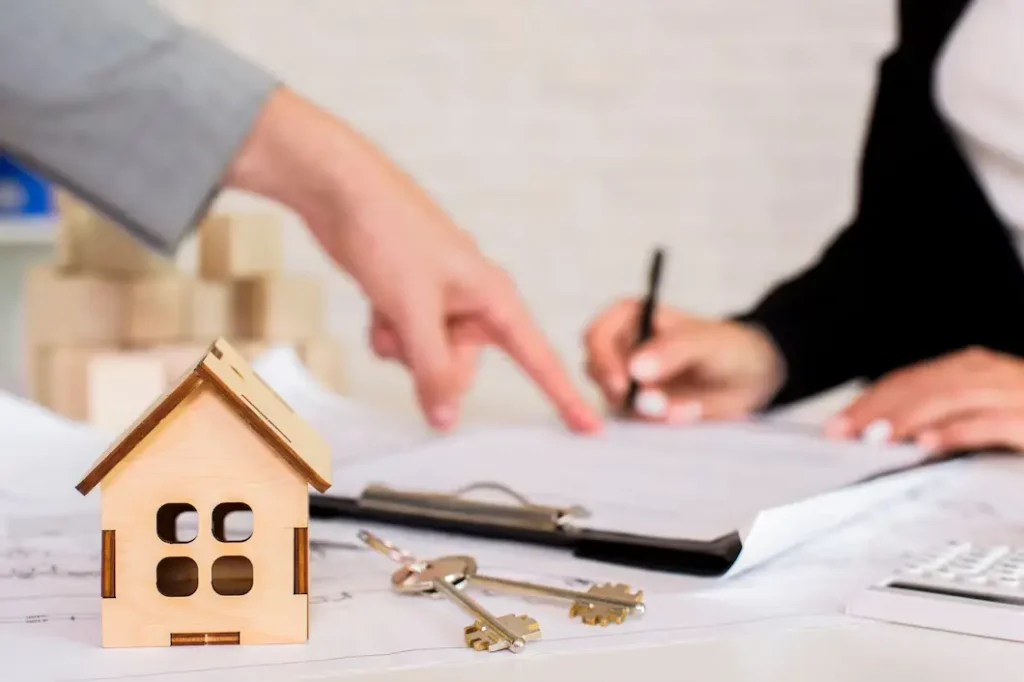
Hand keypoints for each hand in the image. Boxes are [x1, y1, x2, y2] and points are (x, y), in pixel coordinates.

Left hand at [225, 88, 600, 432]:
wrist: (343, 191)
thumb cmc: (390, 233)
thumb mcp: (414, 311)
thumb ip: (432, 369)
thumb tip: (446, 419)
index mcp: (495, 297)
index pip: (538, 358)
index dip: (564, 396)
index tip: (589, 428)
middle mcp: (474, 302)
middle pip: (462, 368)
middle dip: (429, 362)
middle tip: (408, 330)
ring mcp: (442, 301)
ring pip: (427, 358)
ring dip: (401, 346)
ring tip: (387, 308)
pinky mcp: (412, 299)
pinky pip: (405, 342)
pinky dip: (388, 333)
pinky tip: (377, 306)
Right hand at [582, 298, 784, 421]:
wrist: (750, 378)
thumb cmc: (728, 347)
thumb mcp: (706, 343)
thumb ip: (672, 350)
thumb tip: (636, 368)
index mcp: (632, 317)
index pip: (597, 335)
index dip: (603, 360)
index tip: (623, 385)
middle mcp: (623, 346)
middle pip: (597, 371)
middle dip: (625, 393)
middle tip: (658, 405)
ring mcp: (629, 378)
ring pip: (614, 400)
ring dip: (647, 410)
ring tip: (685, 407)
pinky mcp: (640, 405)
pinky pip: (635, 419)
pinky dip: (660, 422)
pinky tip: (688, 412)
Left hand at [825, 346, 1023, 454]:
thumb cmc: (1022, 422)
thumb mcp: (978, 412)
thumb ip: (938, 416)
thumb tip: (880, 431)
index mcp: (975, 369)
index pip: (910, 380)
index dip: (870, 400)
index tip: (837, 425)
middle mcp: (993, 374)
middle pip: (923, 386)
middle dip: (878, 409)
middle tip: (844, 433)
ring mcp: (1015, 394)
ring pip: (951, 399)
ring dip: (908, 418)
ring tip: (876, 438)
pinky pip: (991, 423)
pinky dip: (956, 432)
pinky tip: (927, 445)